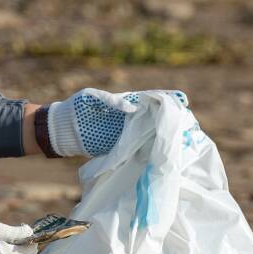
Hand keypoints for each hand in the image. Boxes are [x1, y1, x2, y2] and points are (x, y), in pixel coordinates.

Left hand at [45, 88, 189, 156]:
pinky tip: (163, 155)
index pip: (153, 99)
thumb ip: (112, 100)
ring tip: (183, 142)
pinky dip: (151, 151)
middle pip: (157, 118)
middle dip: (173, 121)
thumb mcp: (92, 98)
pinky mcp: (121, 148)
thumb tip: (133, 108)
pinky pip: (140, 149)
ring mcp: (127, 133)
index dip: (169, 100)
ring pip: (151, 134)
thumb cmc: (76, 108)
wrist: (62, 130)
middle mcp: (131, 118)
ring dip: (166, 138)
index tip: (183, 102)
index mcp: (127, 102)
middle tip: (190, 127)